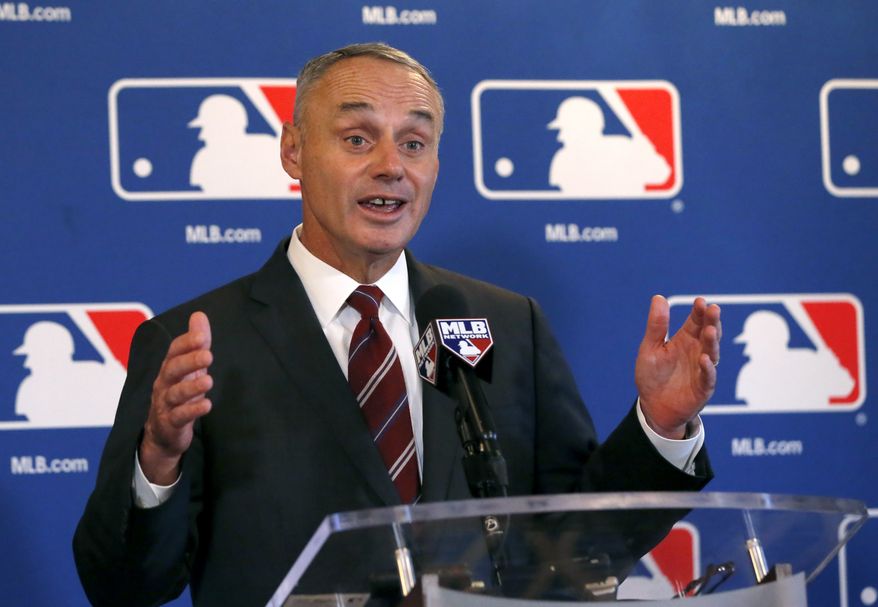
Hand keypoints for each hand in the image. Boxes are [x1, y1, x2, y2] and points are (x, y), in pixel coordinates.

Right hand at [139, 312, 212, 483]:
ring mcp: (165, 405)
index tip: (201, 335)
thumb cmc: (179, 393)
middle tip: (208, 355)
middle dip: (189, 361)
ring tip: (209, 381)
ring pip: (175, 394)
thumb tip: (199, 314)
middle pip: (172, 370)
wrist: (164, 433)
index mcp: (169, 368)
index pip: (174, 351)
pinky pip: (179, 417)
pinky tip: (207, 406)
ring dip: (192, 387)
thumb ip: (195, 342)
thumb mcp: (189, 367)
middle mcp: (164, 384)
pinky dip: (192, 411)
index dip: (186, 343)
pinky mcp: (171, 424)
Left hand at [635, 296, 720, 438]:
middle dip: (712, 322)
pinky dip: (707, 369)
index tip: (700, 301)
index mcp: (685, 340)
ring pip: (712, 353)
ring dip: (712, 342)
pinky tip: (704, 360)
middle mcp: (697, 352)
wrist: (653, 407)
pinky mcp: (703, 388)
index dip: (699, 311)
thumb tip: (659, 297)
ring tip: (710, 331)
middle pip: (708, 334)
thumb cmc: (652, 376)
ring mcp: (702, 369)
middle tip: (713, 310)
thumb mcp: (650, 348)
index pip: (696, 321)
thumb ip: (657, 326)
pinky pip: (707, 377)